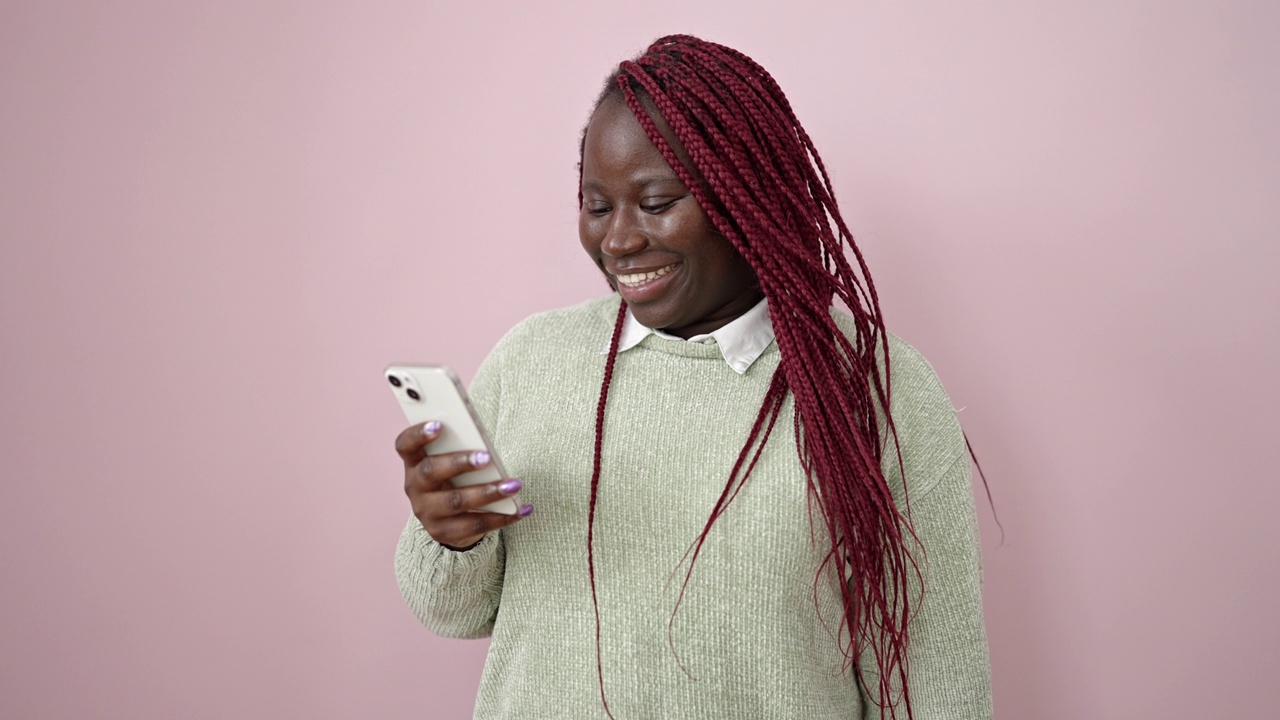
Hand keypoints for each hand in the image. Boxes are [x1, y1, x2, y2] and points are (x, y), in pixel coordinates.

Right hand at [396, 420, 531, 549]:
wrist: (450, 522)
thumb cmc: (456, 479)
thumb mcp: (451, 463)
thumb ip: (460, 449)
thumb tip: (485, 444)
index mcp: (415, 462)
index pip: (405, 445)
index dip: (418, 434)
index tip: (439, 425)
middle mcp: (415, 487)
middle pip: (431, 472)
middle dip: (459, 463)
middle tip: (486, 457)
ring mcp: (427, 512)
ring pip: (456, 501)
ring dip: (487, 492)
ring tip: (513, 485)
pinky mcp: (444, 532)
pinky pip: (474, 525)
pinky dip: (501, 517)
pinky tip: (520, 510)